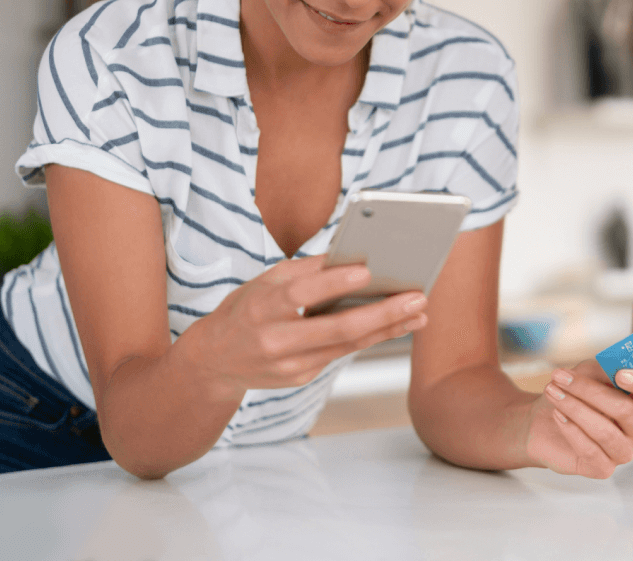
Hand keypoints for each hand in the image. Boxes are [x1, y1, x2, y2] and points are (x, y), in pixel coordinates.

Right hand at [180, 255, 427, 399]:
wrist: (213, 361)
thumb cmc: (247, 309)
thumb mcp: (264, 281)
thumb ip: (305, 271)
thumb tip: (352, 255)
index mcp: (262, 305)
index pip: (301, 293)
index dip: (334, 283)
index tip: (367, 272)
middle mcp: (274, 338)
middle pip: (336, 327)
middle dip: (383, 313)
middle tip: (418, 298)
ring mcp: (288, 364)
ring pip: (347, 345)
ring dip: (388, 328)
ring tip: (419, 313)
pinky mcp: (300, 377)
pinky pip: (341, 353)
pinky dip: (370, 338)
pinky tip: (396, 326)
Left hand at [524, 360, 632, 478]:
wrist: (543, 421)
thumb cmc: (573, 393)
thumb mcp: (587, 372)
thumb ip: (603, 368)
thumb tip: (612, 367)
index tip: (620, 374)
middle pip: (627, 412)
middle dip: (591, 392)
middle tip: (562, 378)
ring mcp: (623, 450)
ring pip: (606, 432)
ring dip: (575, 408)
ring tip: (554, 392)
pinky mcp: (603, 468)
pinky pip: (591, 451)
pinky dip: (571, 429)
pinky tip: (558, 415)